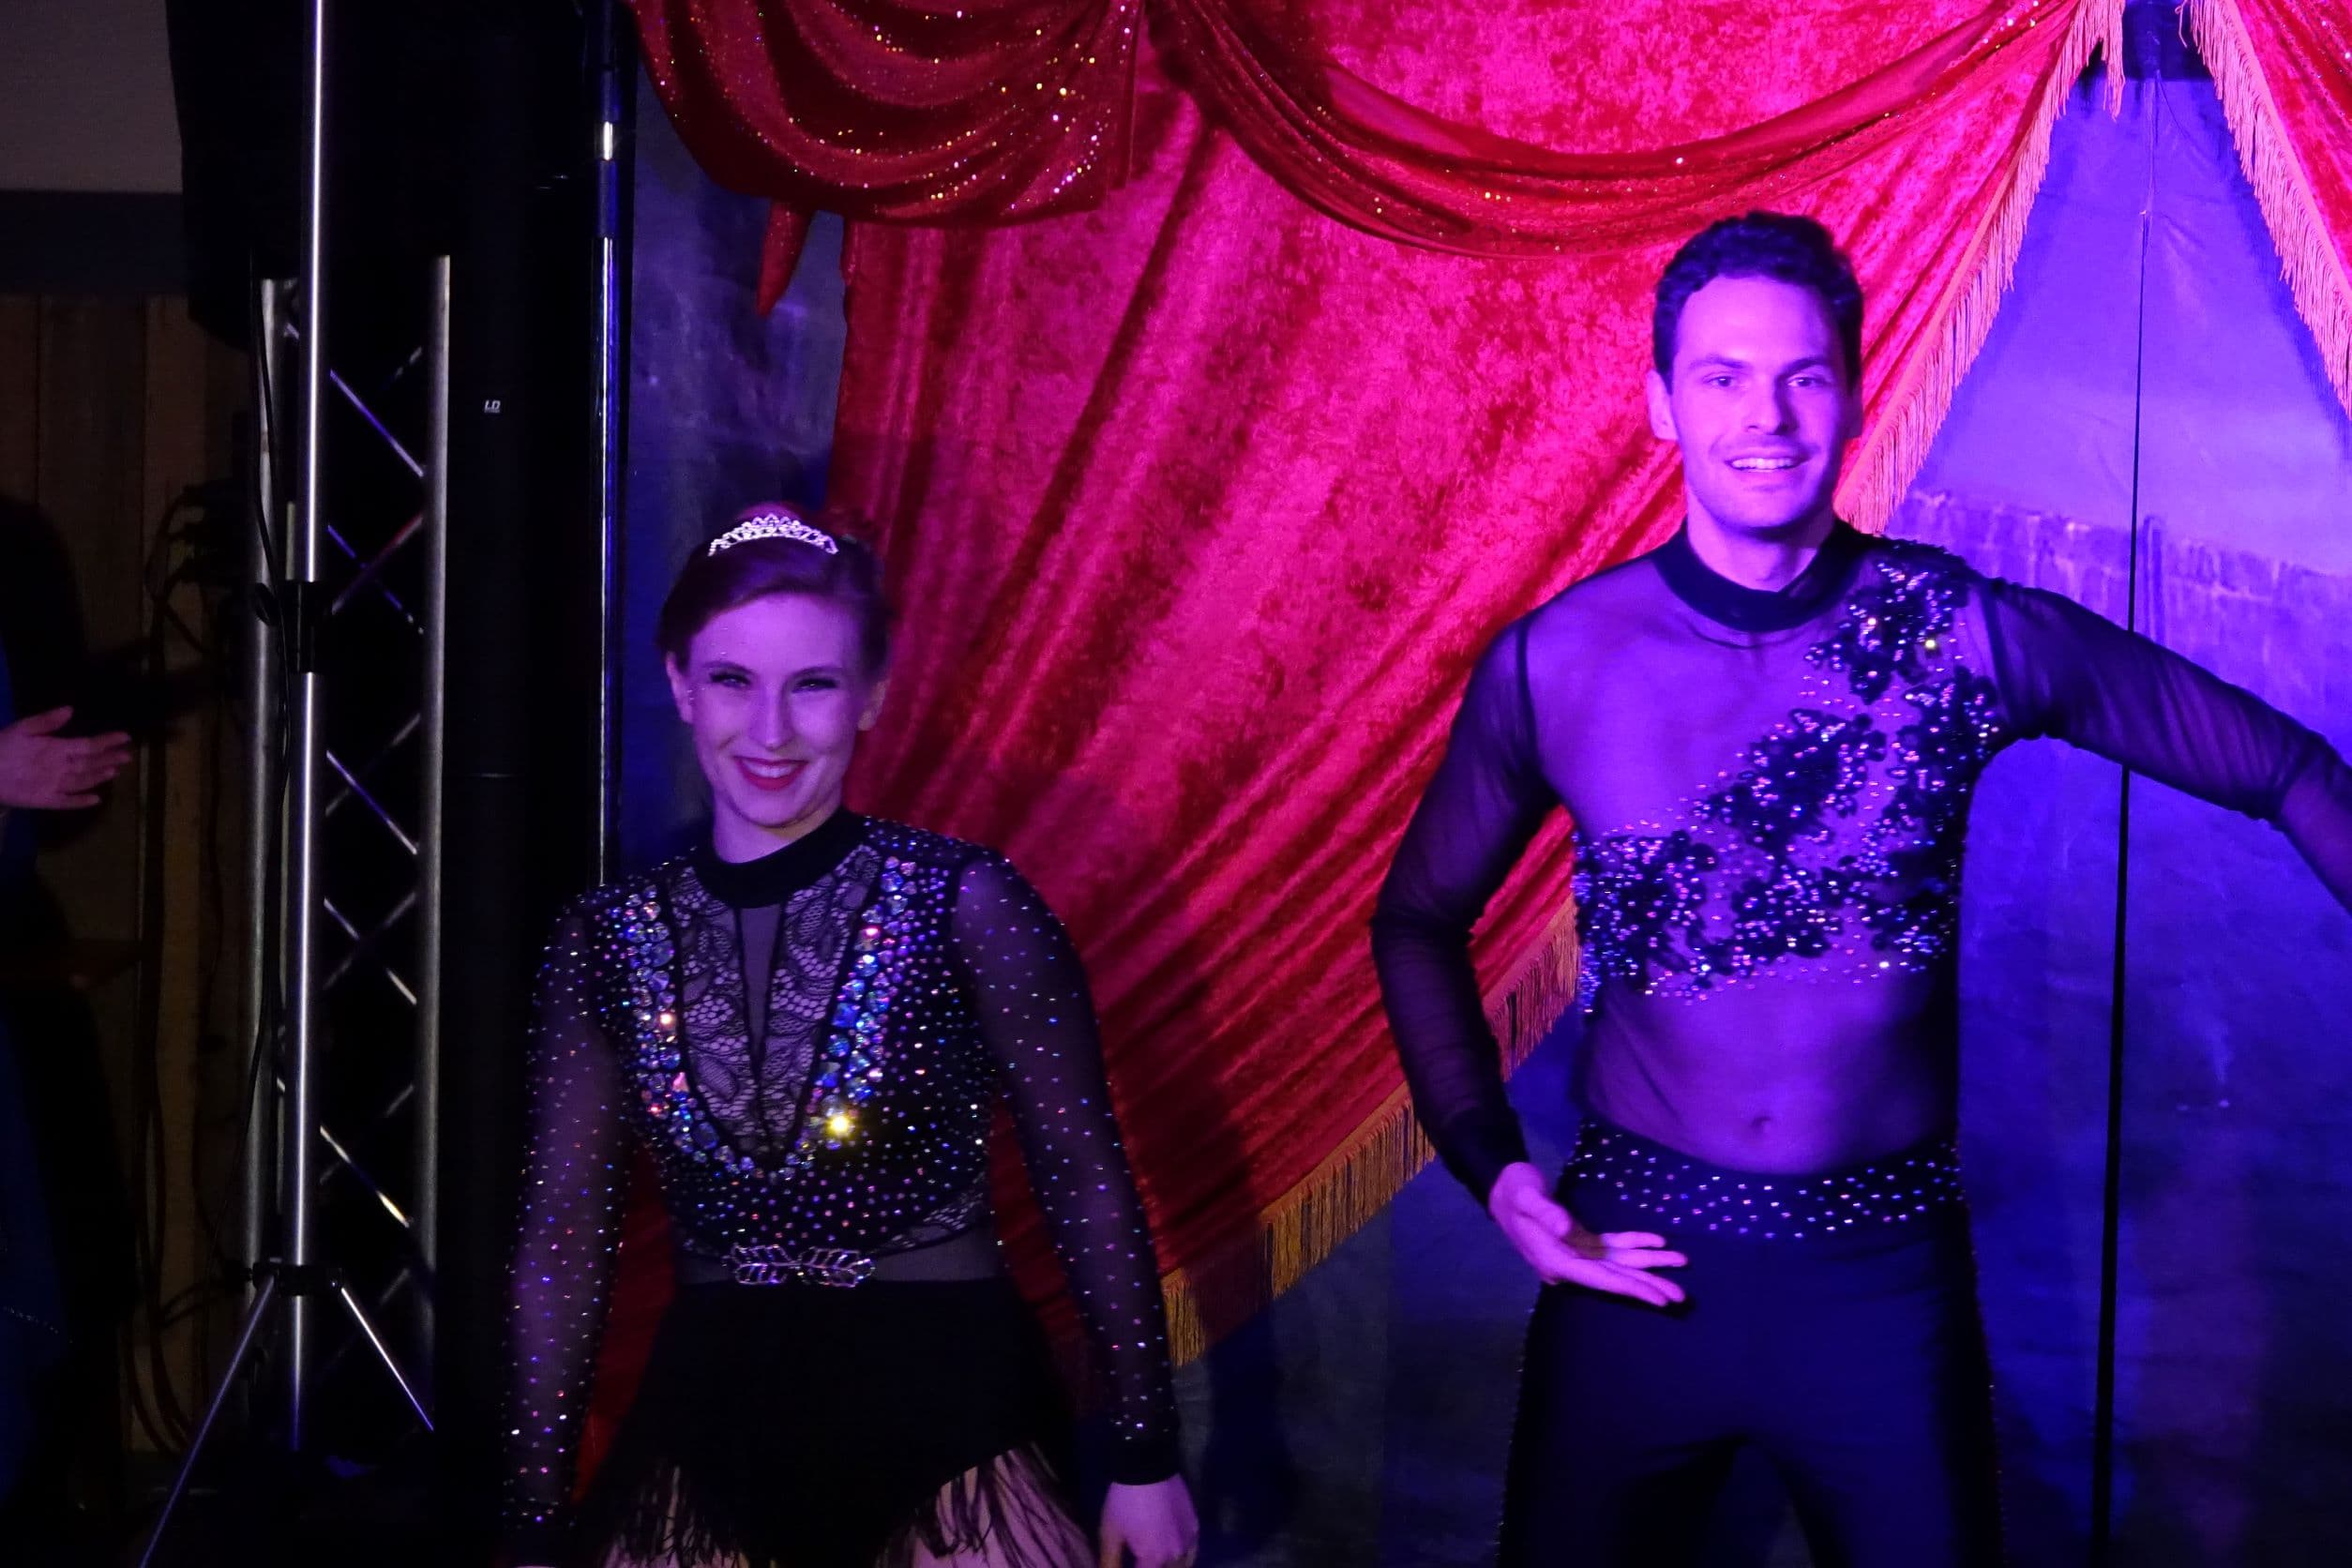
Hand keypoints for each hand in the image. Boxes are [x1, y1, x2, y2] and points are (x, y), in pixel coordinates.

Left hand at [0, 707, 130, 809]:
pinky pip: (66, 801)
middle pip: (90, 763)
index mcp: (58, 748)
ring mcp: (55, 784)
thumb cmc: (2, 746)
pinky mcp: (45, 800)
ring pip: (83, 780)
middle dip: (109, 759)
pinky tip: (95, 799)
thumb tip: (71, 709)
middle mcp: (61, 766)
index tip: (125, 736)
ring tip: (114, 770)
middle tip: (128, 755)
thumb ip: (46, 721)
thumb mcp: (23, 729)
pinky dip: (80, 801)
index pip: (88, 745)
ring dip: (98, 776)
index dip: (107, 741)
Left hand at [1099, 1475, 1198, 1567]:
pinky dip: (1183, 1559)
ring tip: (1157, 1561)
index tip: (1128, 1564)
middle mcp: (1175, 1555)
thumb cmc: (1124, 1501)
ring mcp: (1188, 1541)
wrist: (1147, 1467)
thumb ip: (1110, 1561)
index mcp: (1153, 1559)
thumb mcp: (1110, 1533)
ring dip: (1168, 1566)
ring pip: (1181, 1566)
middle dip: (1152, 1567)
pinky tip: (1174, 1557)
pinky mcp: (1195, 1527)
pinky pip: (1191, 1553)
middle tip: (1142, 1562)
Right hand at [1487, 1161, 1686, 1306]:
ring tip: (1680, 1265)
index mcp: (1554, 1260)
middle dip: (1647, 1285)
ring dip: (1648, 1265)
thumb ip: (1545, 1212)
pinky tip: (1658, 1242)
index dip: (1631, 1288)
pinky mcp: (1581, 1242)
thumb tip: (1566, 1228)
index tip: (1660, 1298)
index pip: (1600, 1279)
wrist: (1503, 1187)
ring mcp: (1576, 1254)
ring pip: (1618, 1264)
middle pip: (1614, 1278)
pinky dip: (1635, 1244)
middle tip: (1681, 1296)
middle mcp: (1568, 1264)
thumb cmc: (1514, 1191)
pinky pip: (1612, 1247)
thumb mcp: (1526, 1197)